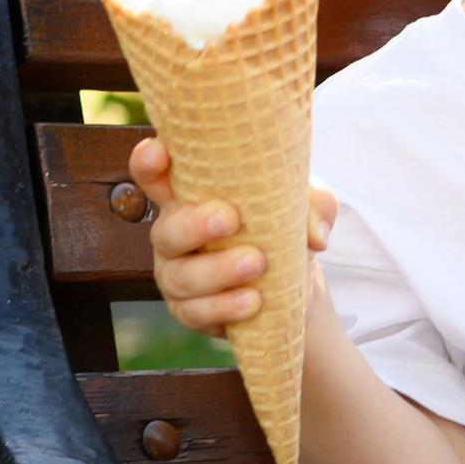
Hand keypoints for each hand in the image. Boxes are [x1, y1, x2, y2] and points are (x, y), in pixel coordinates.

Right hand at [131, 131, 335, 335]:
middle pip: (166, 230)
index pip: (155, 176)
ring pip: (182, 276)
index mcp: (189, 196)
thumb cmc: (283, 226)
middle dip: (194, 225)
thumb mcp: (304, 205)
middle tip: (231, 219)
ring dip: (218, 271)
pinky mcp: (190, 311)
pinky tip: (253, 300)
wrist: (292, 284)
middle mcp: (174, 234)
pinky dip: (225, 307)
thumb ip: (313, 205)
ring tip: (256, 264)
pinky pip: (198, 312)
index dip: (149, 163)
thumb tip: (315, 234)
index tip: (159, 151)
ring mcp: (178, 275)